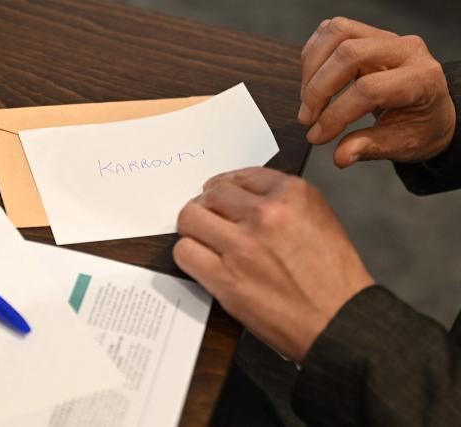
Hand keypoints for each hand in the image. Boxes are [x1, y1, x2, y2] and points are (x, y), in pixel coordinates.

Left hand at [173, 167, 373, 360]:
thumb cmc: (333, 279)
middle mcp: (266, 215)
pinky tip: (202, 261)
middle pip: (210, 194)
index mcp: (293, 195)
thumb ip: (281, 202)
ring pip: (190, 218)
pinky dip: (189, 255)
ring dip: (193, 228)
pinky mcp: (225, 278)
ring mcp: (243, 246)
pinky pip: (184, 252)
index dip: (226, 187)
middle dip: (207, 206)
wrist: (341, 322)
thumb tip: (240, 196)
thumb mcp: (319, 219)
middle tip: (209, 218)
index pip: (240, 176)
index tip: (220, 194)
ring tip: (202, 239)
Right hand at [299, 17, 455, 167]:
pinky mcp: (367, 33)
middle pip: (349, 54)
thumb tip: (341, 156)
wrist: (427, 109)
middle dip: (318, 89)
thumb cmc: (417, 127)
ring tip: (307, 100)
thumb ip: (369, 148)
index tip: (318, 136)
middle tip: (307, 119)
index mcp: (421, 78)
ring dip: (312, 69)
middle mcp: (405, 50)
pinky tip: (311, 81)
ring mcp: (385, 37)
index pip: (369, 89)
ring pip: (337, 33)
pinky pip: (331, 31)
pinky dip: (313, 55)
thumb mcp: (400, 145)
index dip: (336, 115)